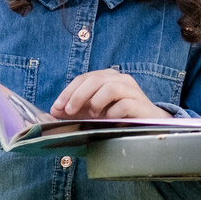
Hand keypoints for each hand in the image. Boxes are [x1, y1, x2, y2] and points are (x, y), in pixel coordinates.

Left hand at [51, 69, 172, 120]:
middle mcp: (120, 79)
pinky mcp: (140, 103)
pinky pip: (124, 104)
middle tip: (69, 112)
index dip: (68, 92)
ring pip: (110, 88)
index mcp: (106, 77)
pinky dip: (112, 113)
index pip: (83, 78)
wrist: (146, 122)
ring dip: (96, 102)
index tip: (57, 107)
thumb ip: (75, 109)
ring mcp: (131, 90)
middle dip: (78, 96)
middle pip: (95, 80)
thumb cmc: (117, 115)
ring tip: (92, 115)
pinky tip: (109, 120)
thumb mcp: (92, 111)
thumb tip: (54, 111)